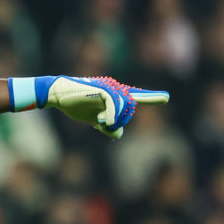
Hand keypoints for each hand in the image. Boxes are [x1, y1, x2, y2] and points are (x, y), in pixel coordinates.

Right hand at [45, 76, 168, 138]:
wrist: (58, 95)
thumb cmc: (75, 105)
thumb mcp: (93, 119)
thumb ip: (107, 126)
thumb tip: (118, 135)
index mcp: (114, 96)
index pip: (136, 96)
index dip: (151, 97)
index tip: (166, 98)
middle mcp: (115, 90)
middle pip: (131, 106)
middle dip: (122, 119)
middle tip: (105, 125)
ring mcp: (109, 88)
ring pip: (125, 105)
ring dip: (116, 119)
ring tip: (102, 123)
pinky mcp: (102, 89)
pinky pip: (115, 103)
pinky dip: (112, 115)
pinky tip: (105, 121)